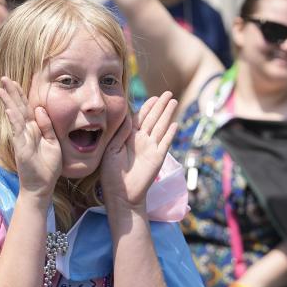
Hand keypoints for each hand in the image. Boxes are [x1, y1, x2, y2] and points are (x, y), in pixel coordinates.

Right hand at [0, 76, 61, 197]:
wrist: (42, 186)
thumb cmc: (48, 167)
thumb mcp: (53, 142)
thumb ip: (47, 126)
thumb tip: (40, 109)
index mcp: (34, 129)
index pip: (27, 108)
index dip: (21, 95)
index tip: (16, 82)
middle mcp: (26, 131)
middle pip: (18, 108)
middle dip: (11, 92)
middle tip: (4, 78)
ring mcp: (22, 138)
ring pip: (15, 116)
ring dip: (8, 102)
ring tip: (0, 88)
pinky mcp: (21, 147)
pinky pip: (17, 130)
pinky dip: (13, 119)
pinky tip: (9, 108)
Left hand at [100, 92, 178, 213]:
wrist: (121, 194)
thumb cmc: (111, 173)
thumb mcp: (111, 150)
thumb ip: (121, 133)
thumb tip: (128, 116)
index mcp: (129, 137)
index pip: (140, 118)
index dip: (147, 107)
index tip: (153, 97)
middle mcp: (141, 140)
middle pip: (153, 119)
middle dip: (160, 106)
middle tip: (168, 93)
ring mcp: (151, 148)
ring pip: (160, 126)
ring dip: (167, 114)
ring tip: (173, 102)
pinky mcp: (158, 157)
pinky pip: (165, 142)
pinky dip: (170, 133)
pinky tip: (174, 123)